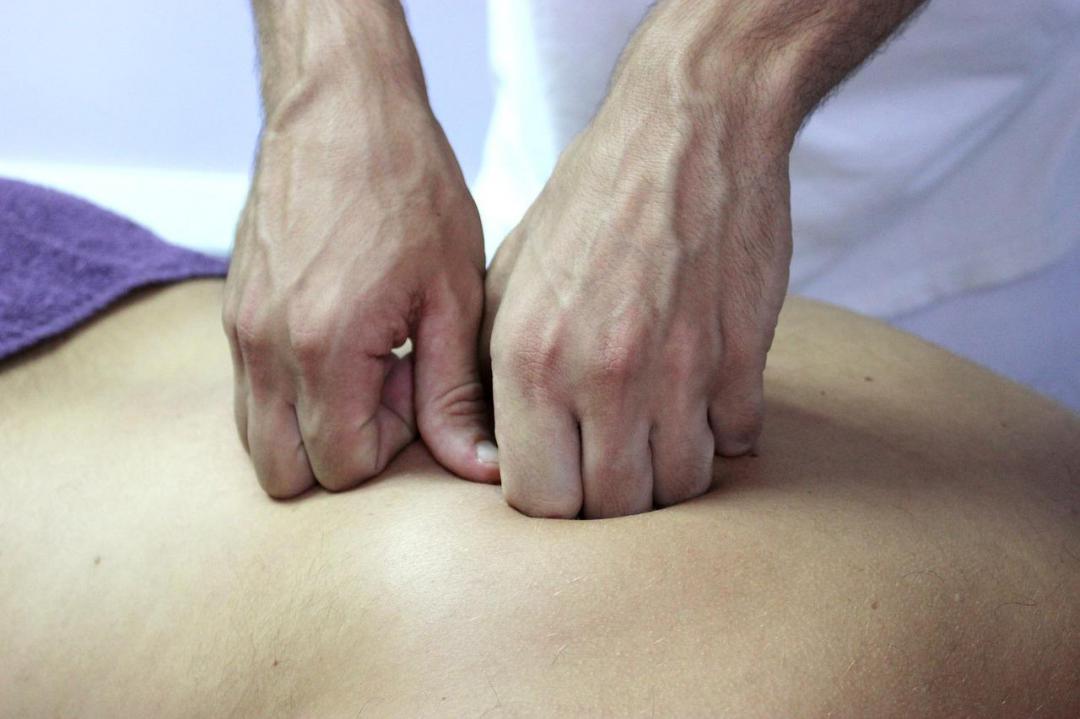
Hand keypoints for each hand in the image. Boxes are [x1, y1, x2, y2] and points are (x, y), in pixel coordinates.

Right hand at [223, 89, 497, 497]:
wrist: (342, 109)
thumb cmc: (408, 189)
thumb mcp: (451, 294)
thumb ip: (454, 394)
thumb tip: (477, 468)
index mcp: (323, 350)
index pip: (343, 468)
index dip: (390, 443)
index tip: (418, 381)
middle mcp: (264, 350)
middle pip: (286, 473)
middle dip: (343, 452)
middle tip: (391, 386)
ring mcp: (238, 331)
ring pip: (258, 438)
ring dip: (312, 426)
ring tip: (367, 362)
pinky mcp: (232, 310)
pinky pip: (248, 392)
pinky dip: (290, 394)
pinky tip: (339, 341)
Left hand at [482, 71, 791, 518]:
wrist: (688, 128)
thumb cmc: (588, 202)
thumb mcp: (507, 277)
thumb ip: (488, 372)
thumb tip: (487, 452)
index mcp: (530, 358)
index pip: (537, 501)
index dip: (550, 502)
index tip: (562, 478)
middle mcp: (602, 374)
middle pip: (612, 508)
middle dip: (610, 501)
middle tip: (612, 462)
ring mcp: (681, 369)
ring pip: (681, 486)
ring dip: (669, 474)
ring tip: (657, 433)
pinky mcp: (744, 355)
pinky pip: (738, 440)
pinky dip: (723, 433)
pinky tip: (705, 396)